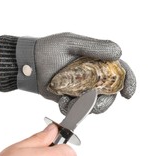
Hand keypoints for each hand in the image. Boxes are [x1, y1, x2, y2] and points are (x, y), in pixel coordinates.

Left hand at [0, 32, 135, 113]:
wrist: (28, 64)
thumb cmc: (48, 49)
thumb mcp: (71, 43)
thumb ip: (94, 48)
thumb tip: (118, 53)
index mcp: (97, 61)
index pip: (120, 71)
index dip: (128, 82)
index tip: (128, 93)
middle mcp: (92, 76)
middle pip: (109, 94)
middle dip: (103, 102)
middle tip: (92, 100)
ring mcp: (81, 89)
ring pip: (93, 106)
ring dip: (84, 107)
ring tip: (69, 98)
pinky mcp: (69, 99)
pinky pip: (76, 110)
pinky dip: (70, 108)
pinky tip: (61, 99)